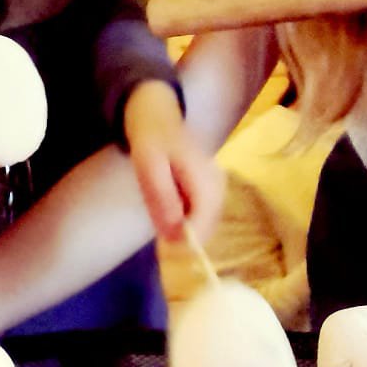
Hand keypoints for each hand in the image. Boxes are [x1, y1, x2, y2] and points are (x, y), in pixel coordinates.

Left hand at [122, 80, 225, 241]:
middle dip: (190, 237)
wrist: (156, 116)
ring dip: (190, 229)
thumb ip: (162, 198)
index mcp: (205, 173)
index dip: (191, 238)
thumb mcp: (148, 167)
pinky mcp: (213, 185)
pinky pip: (206, 211)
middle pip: (212, 221)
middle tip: (164, 242)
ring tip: (166, 228)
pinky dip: (191, 220)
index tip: (171, 250)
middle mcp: (218, 179)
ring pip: (210, 219)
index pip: (207, 215)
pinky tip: (173, 214)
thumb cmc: (150, 141)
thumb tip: (174, 234)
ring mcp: (218, 182)